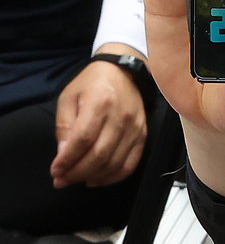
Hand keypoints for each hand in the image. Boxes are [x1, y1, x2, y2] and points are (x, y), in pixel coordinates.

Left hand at [51, 43, 146, 187]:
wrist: (123, 72)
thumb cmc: (91, 84)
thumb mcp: (69, 98)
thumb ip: (64, 127)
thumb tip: (63, 156)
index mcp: (99, 103)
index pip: (83, 139)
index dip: (68, 160)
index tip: (55, 171)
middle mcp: (120, 117)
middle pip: (99, 154)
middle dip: (77, 173)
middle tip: (62, 180)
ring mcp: (134, 127)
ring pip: (115, 163)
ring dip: (94, 177)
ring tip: (78, 180)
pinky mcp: (143, 134)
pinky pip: (131, 163)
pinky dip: (114, 177)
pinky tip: (99, 179)